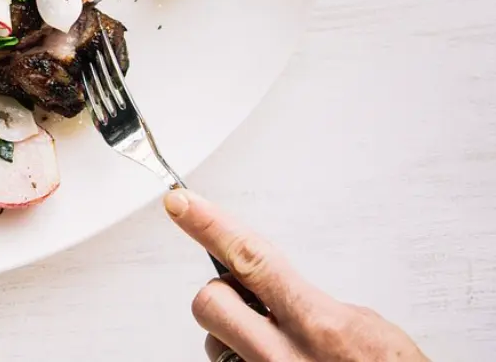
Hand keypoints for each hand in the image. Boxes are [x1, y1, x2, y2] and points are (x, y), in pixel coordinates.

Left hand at [164, 189, 429, 360]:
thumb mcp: (367, 329)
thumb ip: (313, 304)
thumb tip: (278, 293)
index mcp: (319, 325)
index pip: (251, 258)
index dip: (210, 225)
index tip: (180, 201)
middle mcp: (285, 358)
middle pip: (210, 303)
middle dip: (222, 296)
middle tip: (248, 305)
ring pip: (214, 345)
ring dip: (235, 340)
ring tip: (279, 352)